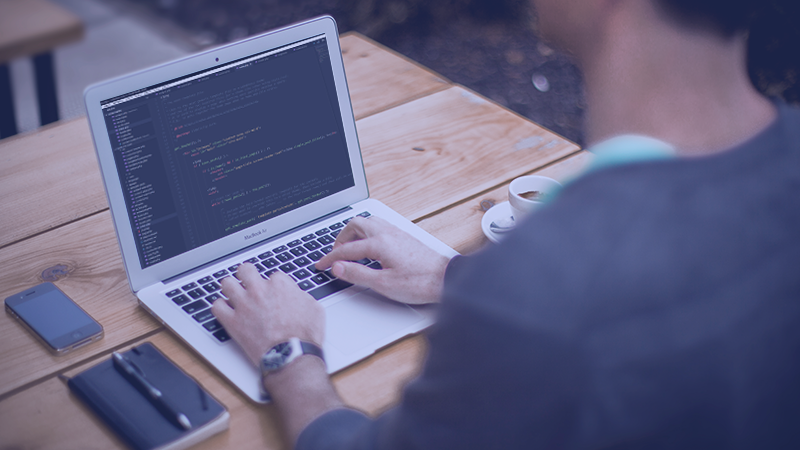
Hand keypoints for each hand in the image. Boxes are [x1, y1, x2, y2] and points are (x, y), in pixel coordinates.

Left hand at [211, 263, 323, 365]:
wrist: (292, 355)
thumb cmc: (305, 335)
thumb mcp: (314, 309)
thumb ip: (302, 296)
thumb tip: (296, 295)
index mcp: (280, 285)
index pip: (272, 275)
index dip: (273, 285)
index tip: (273, 293)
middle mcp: (259, 291)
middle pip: (245, 270)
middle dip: (247, 275)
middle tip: (248, 282)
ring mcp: (244, 305)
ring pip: (227, 284)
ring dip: (230, 287)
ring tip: (233, 293)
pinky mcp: (232, 322)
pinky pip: (216, 306)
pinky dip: (220, 307)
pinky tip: (225, 311)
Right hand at [315, 216, 450, 303]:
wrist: (446, 279)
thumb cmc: (419, 282)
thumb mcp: (383, 284)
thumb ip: (358, 274)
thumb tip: (338, 268)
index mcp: (379, 243)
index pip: (346, 249)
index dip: (330, 258)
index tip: (321, 265)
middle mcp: (387, 233)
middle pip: (355, 225)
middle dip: (340, 238)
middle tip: (334, 254)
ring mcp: (396, 232)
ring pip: (368, 222)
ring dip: (354, 232)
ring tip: (348, 248)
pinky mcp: (403, 236)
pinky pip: (378, 225)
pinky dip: (366, 232)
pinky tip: (368, 245)